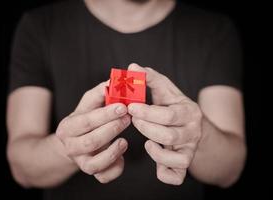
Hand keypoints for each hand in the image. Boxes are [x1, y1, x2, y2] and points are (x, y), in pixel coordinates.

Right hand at [56, 82, 130, 182]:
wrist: (74, 142)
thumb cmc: (85, 120)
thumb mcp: (88, 105)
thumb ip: (99, 94)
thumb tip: (112, 82)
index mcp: (67, 127)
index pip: (85, 121)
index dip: (105, 114)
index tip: (123, 106)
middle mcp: (70, 146)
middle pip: (90, 142)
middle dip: (112, 130)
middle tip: (128, 118)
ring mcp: (80, 162)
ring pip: (94, 164)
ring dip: (113, 152)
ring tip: (125, 140)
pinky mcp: (91, 172)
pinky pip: (103, 177)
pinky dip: (115, 169)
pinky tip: (122, 156)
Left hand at [127, 63, 202, 184]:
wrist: (193, 125)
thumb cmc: (174, 106)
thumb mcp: (166, 90)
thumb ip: (150, 78)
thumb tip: (133, 66)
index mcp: (189, 111)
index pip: (168, 114)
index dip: (147, 112)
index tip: (131, 107)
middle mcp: (193, 132)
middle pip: (169, 136)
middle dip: (146, 128)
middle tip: (133, 120)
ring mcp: (190, 149)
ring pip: (176, 159)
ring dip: (155, 151)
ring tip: (146, 140)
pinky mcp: (184, 163)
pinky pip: (176, 176)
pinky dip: (164, 171)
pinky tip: (155, 154)